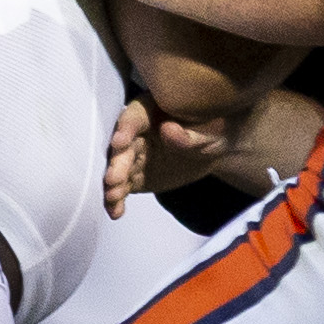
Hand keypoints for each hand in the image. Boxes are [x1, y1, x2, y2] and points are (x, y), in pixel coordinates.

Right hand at [103, 94, 229, 217]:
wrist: (210, 150)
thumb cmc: (211, 134)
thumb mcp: (208, 134)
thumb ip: (189, 135)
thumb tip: (167, 131)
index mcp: (149, 112)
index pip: (133, 118)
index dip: (125, 129)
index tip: (119, 142)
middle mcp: (134, 132)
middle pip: (122, 147)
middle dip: (117, 163)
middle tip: (113, 180)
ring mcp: (132, 155)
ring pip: (118, 169)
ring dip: (113, 184)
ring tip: (113, 198)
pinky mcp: (134, 175)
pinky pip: (123, 186)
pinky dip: (116, 199)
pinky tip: (116, 211)